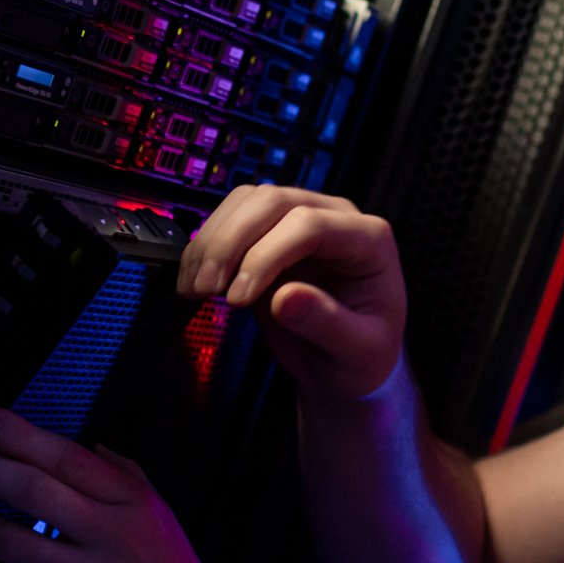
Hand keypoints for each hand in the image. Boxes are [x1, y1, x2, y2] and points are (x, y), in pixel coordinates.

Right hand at [177, 185, 406, 400]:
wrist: (344, 360)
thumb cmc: (361, 355)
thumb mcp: (358, 353)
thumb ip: (328, 325)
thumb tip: (284, 298)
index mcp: (369, 239)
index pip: (310, 225)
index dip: (267, 256)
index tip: (238, 299)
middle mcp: (335, 217)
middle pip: (273, 202)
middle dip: (232, 243)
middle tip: (207, 290)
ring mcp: (300, 218)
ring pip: (247, 202)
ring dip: (213, 241)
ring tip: (196, 289)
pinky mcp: (270, 231)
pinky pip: (232, 218)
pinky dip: (206, 245)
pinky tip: (194, 279)